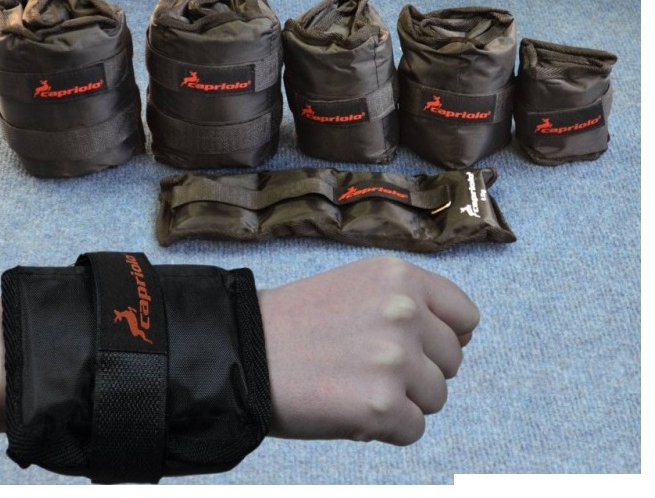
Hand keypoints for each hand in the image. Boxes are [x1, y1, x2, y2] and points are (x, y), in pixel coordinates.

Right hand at [258, 256, 479, 445]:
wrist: (240, 350)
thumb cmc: (294, 323)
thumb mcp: (356, 286)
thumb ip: (408, 302)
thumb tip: (461, 338)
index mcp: (399, 276)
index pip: (465, 315)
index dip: (444, 336)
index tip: (418, 347)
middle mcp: (404, 312)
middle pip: (452, 361)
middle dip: (418, 372)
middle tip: (368, 369)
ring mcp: (395, 359)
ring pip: (435, 397)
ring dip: (402, 400)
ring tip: (354, 387)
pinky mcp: (381, 405)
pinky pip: (413, 430)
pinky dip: (385, 429)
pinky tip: (349, 409)